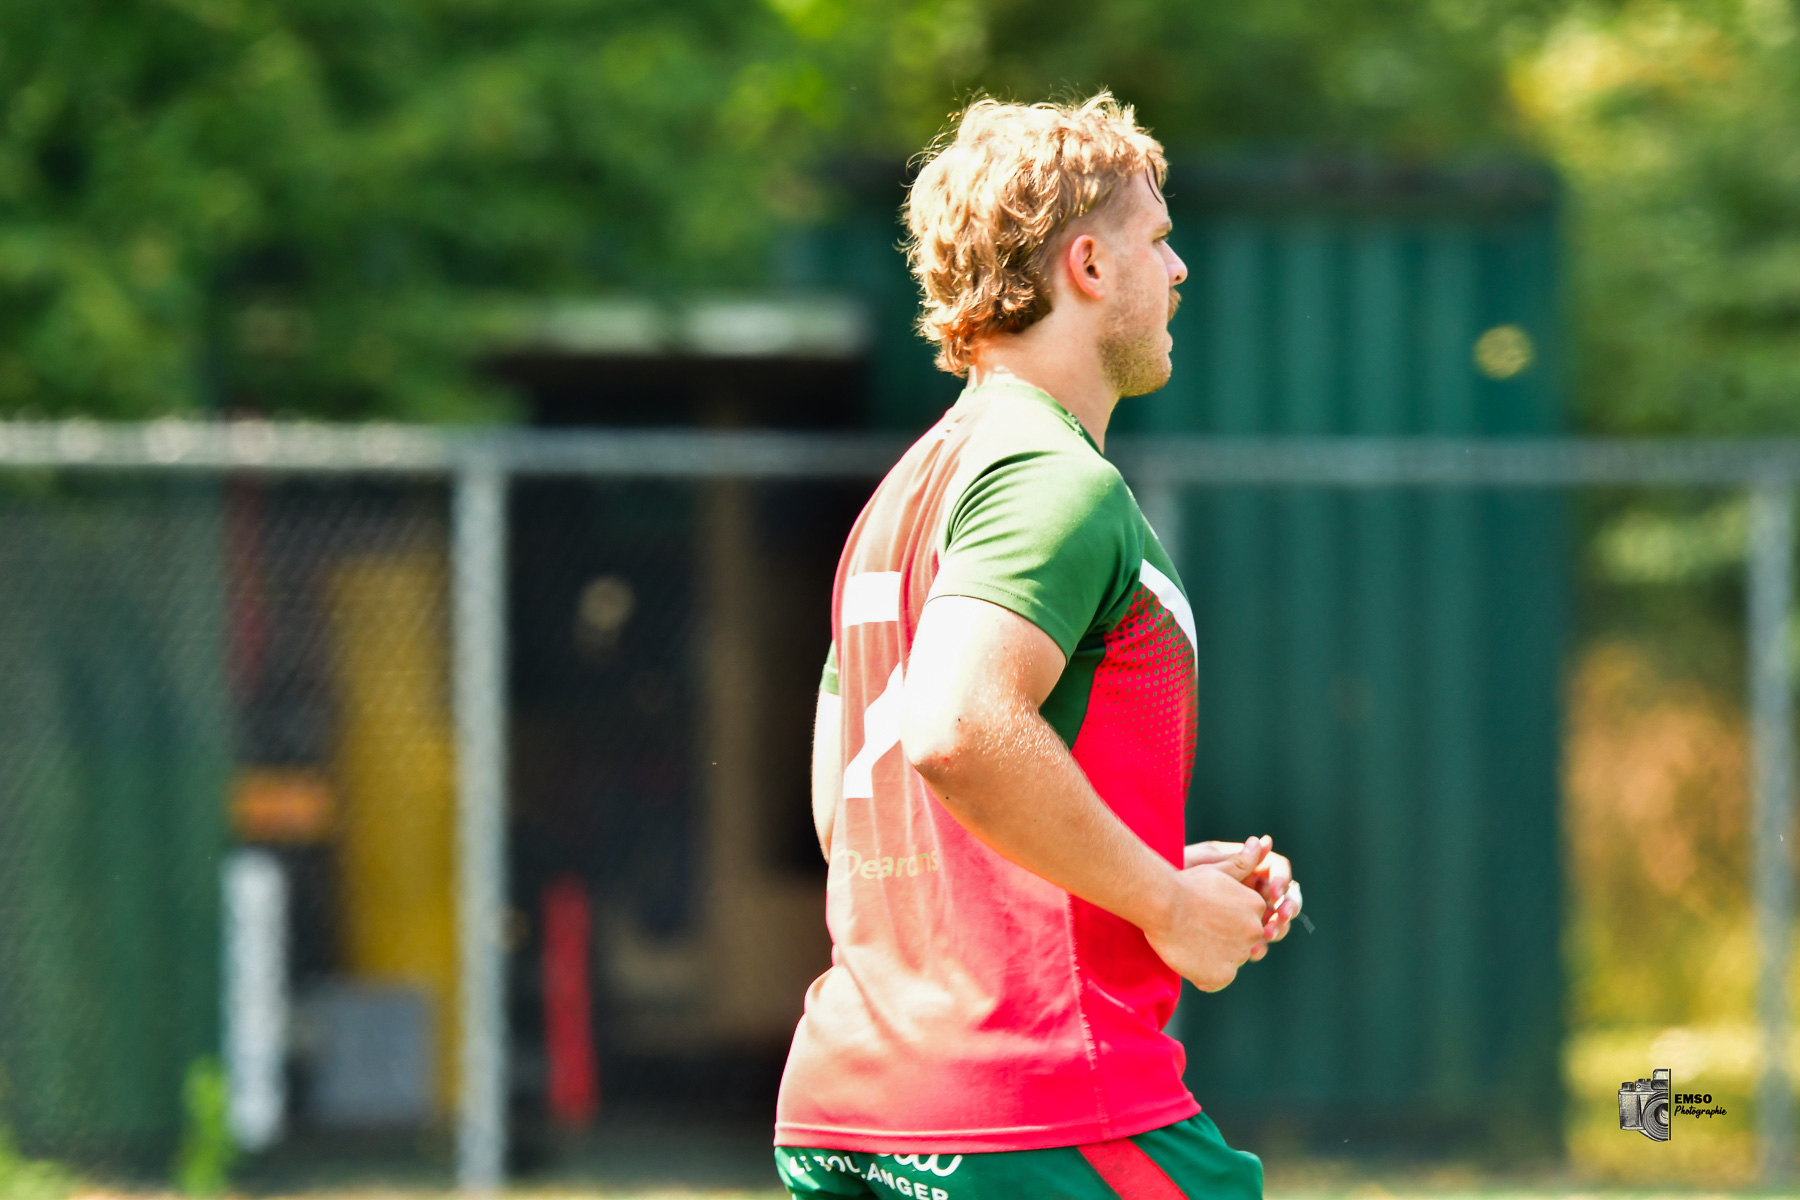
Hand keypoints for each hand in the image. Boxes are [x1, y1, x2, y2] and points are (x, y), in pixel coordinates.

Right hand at [1142, 839, 1268, 991]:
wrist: (1161, 903)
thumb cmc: (1185, 884)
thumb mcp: (1218, 869)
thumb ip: (1243, 862)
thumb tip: (1263, 841)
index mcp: (1255, 907)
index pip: (1244, 923)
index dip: (1222, 922)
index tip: (1203, 916)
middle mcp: (1254, 931)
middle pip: (1238, 944)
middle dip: (1219, 941)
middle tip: (1194, 930)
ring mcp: (1240, 954)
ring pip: (1227, 963)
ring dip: (1211, 959)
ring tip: (1189, 943)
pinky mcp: (1223, 975)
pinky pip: (1216, 981)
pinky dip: (1203, 975)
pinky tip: (1188, 959)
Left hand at [1185, 835, 1298, 952]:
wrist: (1153, 902)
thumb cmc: (1177, 876)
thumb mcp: (1206, 864)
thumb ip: (1237, 858)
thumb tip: (1265, 841)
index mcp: (1246, 869)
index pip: (1278, 872)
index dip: (1282, 880)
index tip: (1276, 891)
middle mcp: (1251, 891)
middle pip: (1283, 900)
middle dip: (1286, 909)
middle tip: (1281, 917)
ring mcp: (1244, 916)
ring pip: (1273, 924)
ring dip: (1277, 929)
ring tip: (1268, 934)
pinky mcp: (1236, 937)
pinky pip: (1256, 944)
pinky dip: (1258, 947)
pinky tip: (1252, 952)